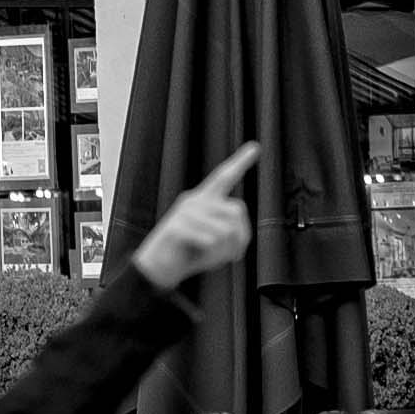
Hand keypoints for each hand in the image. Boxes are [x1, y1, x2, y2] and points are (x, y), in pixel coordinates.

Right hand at [130, 138, 260, 290]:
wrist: (159, 267)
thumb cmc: (191, 253)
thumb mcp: (219, 245)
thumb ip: (234, 234)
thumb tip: (232, 230)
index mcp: (205, 199)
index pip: (224, 177)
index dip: (240, 161)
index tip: (255, 146)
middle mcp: (195, 199)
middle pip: (237, 210)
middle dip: (239, 237)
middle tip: (226, 253)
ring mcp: (184, 212)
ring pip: (226, 230)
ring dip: (223, 251)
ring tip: (206, 253)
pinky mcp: (176, 227)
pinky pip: (210, 240)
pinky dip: (209, 254)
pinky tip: (197, 253)